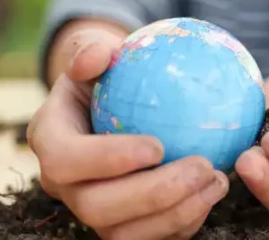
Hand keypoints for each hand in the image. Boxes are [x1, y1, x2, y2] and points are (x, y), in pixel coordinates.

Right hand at [27, 28, 228, 239]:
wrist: (118, 102)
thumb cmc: (110, 71)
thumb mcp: (96, 49)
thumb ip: (91, 48)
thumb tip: (100, 54)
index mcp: (52, 140)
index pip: (66, 160)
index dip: (107, 160)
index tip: (157, 145)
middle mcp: (67, 185)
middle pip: (97, 208)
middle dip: (153, 194)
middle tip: (201, 166)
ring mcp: (94, 211)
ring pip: (124, 234)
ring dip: (176, 213)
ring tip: (217, 180)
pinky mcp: (124, 225)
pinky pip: (153, 238)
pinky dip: (185, 222)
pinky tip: (214, 191)